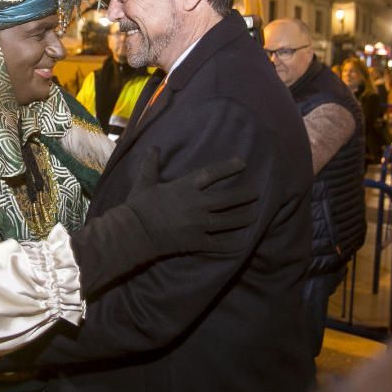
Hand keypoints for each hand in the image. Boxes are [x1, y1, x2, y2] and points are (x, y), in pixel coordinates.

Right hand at [126, 148, 256, 255]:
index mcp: (185, 187)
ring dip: (244, 217)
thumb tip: (154, 147)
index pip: (211, 174)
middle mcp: (197, 205)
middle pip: (228, 199)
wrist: (134, 232)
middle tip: (257, 193)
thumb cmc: (139, 205)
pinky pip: (220, 244)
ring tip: (255, 214)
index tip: (242, 163)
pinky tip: (243, 242)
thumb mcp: (144, 181)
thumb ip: (151, 164)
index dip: (228, 167)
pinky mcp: (197, 242)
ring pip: (229, 221)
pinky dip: (233, 243)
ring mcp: (199, 225)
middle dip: (244, 195)